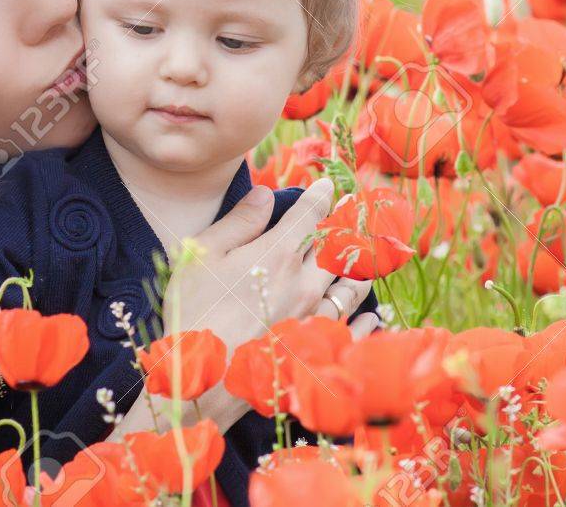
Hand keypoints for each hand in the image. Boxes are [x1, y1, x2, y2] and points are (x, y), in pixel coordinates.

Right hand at [165, 179, 376, 353]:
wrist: (201, 379)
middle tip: (354, 214)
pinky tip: (371, 315)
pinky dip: (366, 319)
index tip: (329, 186)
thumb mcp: (202, 255)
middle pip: (339, 246)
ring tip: (365, 258)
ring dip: (359, 267)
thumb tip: (266, 193)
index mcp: (278, 252)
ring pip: (351, 285)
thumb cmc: (193, 312)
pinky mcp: (316, 349)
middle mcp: (306, 281)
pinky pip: (354, 329)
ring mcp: (315, 317)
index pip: (311, 213)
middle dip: (347, 226)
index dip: (322, 195)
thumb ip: (239, 222)